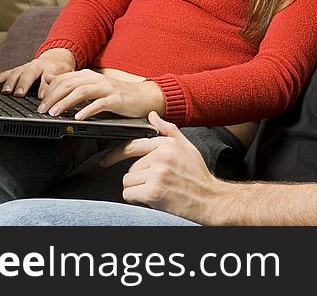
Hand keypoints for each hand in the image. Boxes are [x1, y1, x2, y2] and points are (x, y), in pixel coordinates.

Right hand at [0, 48, 74, 96]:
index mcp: (52, 67)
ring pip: (16, 73)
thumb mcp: (67, 76)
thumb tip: (57, 92)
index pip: (48, 76)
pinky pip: (6, 73)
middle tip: (19, 94)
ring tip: (6, 91)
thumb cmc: (61, 71)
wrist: (57, 58)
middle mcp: (37, 65)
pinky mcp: (18, 69)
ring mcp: (26, 67)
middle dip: (24, 84)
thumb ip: (61, 82)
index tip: (42, 97)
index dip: (45, 87)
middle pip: (29, 73)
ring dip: (10, 82)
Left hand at [37, 68, 164, 118]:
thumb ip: (72, 85)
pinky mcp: (117, 99)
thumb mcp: (92, 88)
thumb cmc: (117, 95)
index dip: (50, 90)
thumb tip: (49, 79)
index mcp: (89, 76)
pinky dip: (87, 110)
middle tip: (42, 110)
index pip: (64, 78)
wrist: (143, 97)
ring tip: (55, 113)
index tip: (40, 102)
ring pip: (81, 92)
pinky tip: (78, 118)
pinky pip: (100, 104)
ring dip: (66, 103)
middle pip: (70, 84)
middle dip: (53, 97)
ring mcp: (107, 88)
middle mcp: (97, 79)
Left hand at [104, 112, 220, 220]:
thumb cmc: (198, 176)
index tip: (106, 160)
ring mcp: (157, 174)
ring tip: (158, 189)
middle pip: (130, 168)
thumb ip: (168, 130)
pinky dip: (137, 199)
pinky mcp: (153, 192)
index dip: (115, 154)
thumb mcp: (186, 147)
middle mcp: (161, 156)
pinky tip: (153, 198)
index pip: (132, 145)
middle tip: (158, 183)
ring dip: (138, 189)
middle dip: (139, 178)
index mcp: (167, 144)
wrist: (210, 200)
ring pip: (128, 181)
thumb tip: (152, 115)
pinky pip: (129, 194)